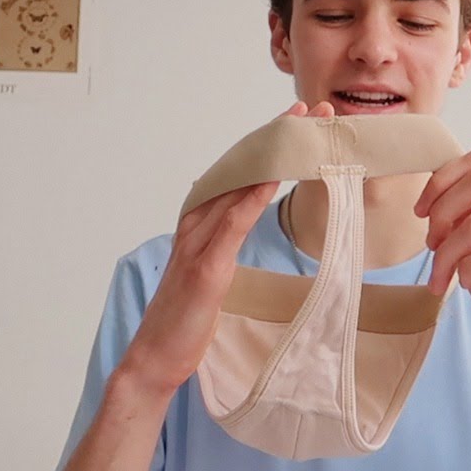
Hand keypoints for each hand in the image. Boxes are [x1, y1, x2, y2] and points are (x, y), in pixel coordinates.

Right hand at [120, 100, 334, 395]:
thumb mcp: (212, 268)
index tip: (302, 120)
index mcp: (199, 221)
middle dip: (279, 137)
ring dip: (275, 155)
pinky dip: (254, 196)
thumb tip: (240, 212)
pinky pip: (233, 223)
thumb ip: (223, 237)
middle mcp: (196, 222)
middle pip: (243, 167)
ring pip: (239, 185)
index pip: (241, 171)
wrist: (156, 359)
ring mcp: (198, 242)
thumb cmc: (187, 318)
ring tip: (306, 131)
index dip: (271, 143)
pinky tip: (277, 176)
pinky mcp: (205, 267)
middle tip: (313, 111)